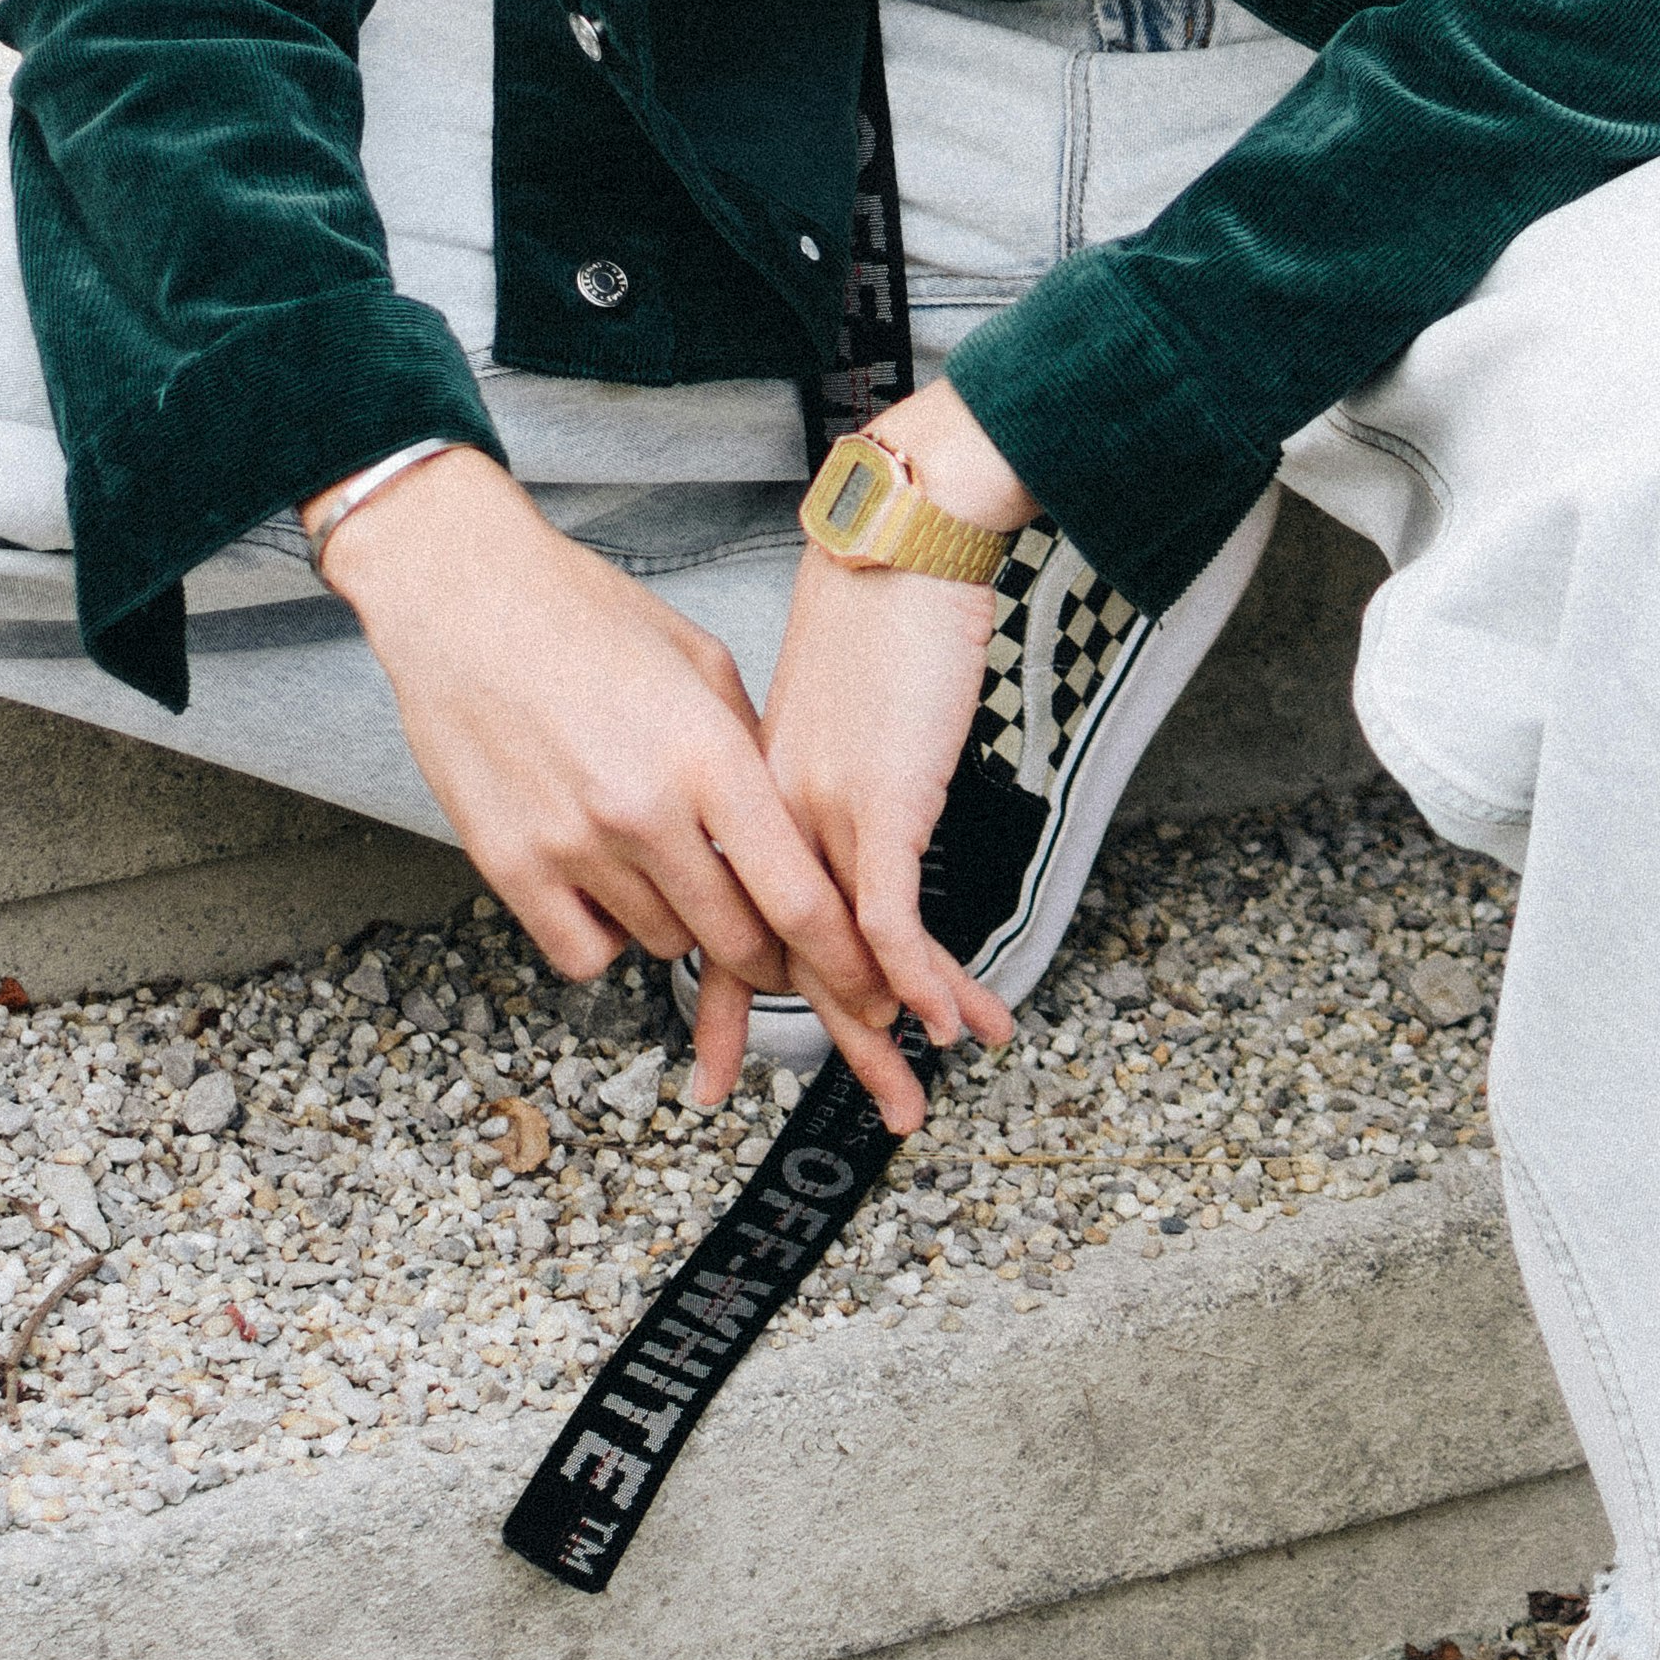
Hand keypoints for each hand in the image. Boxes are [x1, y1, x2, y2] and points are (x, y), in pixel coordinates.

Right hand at [314, 446, 897, 1024]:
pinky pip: (583, 953)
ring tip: (662, 863)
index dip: (839, 955)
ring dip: (680, 924)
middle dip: (764, 949)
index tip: (858, 978)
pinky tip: (605, 886)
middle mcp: (643, 809)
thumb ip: (754, 751)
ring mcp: (572, 844)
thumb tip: (792, 826)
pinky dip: (604, 936)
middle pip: (734, 940)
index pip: (797, 896)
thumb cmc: (578, 613)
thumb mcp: (701, 662)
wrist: (461, 593)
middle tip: (762, 930)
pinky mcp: (509, 865)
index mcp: (706, 754)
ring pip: (662, 944)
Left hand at [690, 383, 1035, 1136]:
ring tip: (914, 1101)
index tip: (713, 1070)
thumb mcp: (820, 714)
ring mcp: (818, 816)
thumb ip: (806, 779)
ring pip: (839, 958)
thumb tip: (825, 826)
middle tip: (856, 1113)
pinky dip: (920, 979)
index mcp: (744, 801)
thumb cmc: (868, 616)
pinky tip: (946, 1022)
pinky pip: (890, 919)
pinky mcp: (877, 803)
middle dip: (831, 1052)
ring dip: (885, 1038)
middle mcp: (768, 821)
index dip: (723, 1007)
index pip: (721, 925)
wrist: (897, 546)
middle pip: (778, 964)